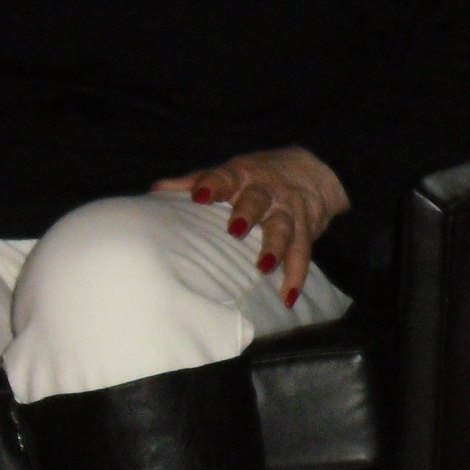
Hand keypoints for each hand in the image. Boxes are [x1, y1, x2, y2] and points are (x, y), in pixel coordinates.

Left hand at [155, 147, 348, 302]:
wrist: (312, 171)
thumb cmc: (257, 177)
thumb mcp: (230, 173)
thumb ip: (196, 181)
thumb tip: (156, 189)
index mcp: (241, 176)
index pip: (225, 177)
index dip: (213, 184)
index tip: (200, 196)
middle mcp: (265, 191)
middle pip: (257, 200)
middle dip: (247, 213)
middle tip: (234, 229)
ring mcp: (287, 210)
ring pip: (283, 227)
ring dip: (274, 247)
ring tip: (264, 267)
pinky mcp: (306, 229)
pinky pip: (302, 253)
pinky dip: (296, 275)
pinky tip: (288, 298)